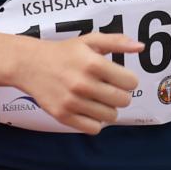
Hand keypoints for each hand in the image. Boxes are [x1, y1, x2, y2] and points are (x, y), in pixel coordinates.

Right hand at [17, 32, 144, 132]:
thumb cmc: (64, 52)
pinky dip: (95, 122)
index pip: (131, 82)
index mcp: (93, 63)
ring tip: (98, 99)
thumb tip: (140, 47)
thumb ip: (117, 42)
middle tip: (108, 89)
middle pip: (123, 101)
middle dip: (119, 95)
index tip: (119, 78)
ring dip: (108, 109)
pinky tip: (88, 110)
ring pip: (111, 117)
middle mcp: (84, 84)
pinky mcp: (63, 116)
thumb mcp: (90, 40)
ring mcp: (73, 102)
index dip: (128, 80)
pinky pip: (93, 129)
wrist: (30, 64)